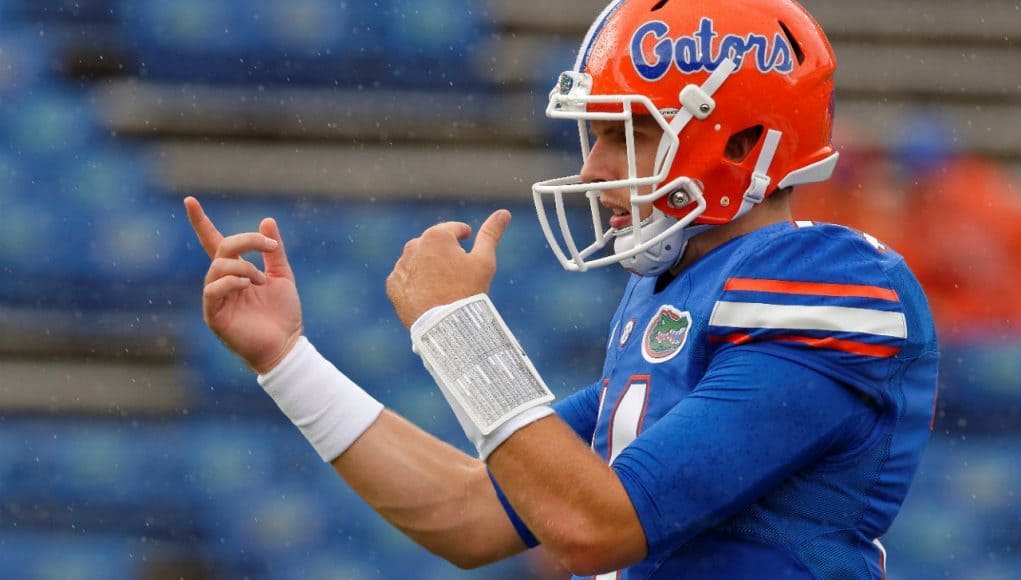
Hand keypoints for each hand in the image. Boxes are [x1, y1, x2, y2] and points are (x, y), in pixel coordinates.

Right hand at [184, 197, 302, 373]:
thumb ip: (273, 251)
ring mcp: (216, 298)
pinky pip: (212, 290)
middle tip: (269, 247)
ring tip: (261, 280)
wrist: (287, 344)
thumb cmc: (283, 314)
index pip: (213, 241)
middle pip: (222, 249)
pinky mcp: (214, 315)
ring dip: (244, 267)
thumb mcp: (282, 276)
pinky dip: (231, 281)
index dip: (201, 222)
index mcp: (236, 271)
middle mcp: (222, 282)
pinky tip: (247, 285)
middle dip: (246, 241)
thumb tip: (267, 220)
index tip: (189, 200)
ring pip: (218, 268)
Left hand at [387, 210, 510, 327]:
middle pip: (434, 245)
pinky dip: (415, 282)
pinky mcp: (393, 285)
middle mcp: (414, 246)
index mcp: (436, 236)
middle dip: (444, 253)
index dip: (463, 235)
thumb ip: (491, 234)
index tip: (467, 241)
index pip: (453, 229)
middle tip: (457, 272)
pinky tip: (428, 294)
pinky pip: (406, 278)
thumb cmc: (467, 291)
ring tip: (443, 286)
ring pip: (418, 260)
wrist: (443, 327)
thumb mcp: (484, 261)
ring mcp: (401, 266)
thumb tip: (504, 213)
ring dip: (429, 266)